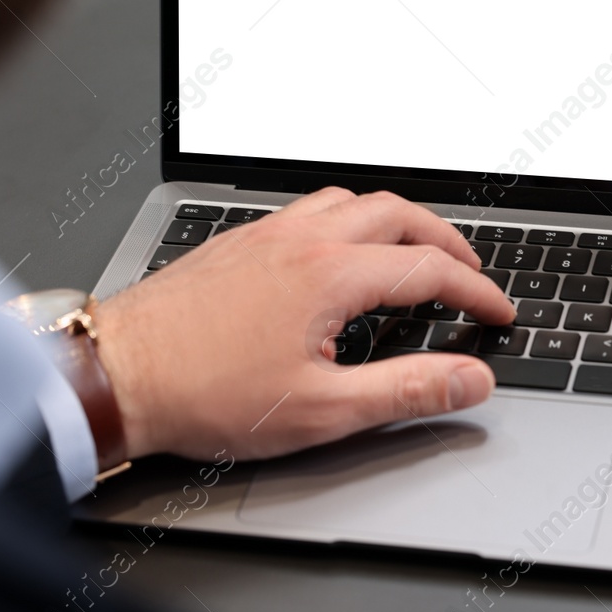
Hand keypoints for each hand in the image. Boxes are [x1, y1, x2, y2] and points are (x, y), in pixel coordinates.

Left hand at [93, 188, 514, 464]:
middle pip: (397, 213)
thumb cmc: (202, 394)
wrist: (113, 374)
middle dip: (445, 240)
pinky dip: (348, 219)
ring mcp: (265, 235)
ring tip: (413, 251)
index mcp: (330, 274)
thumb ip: (406, 391)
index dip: (475, 291)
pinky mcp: (236, 243)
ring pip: (351, 200)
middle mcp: (301, 239)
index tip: (498, 313)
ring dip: (396, 219)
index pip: (428, 269)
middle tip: (469, 272)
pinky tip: (338, 252)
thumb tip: (471, 380)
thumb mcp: (321, 410)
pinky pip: (309, 208)